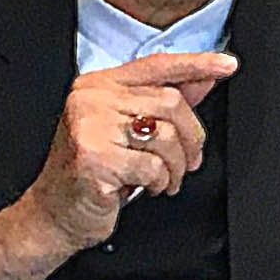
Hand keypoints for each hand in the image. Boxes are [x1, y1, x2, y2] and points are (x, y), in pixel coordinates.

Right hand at [0, 53, 237, 279]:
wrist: (53, 215)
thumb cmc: (90, 172)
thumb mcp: (127, 132)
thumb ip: (161, 103)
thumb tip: (203, 80)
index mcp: (97, 86)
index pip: (157, 65)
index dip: (197, 64)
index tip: (226, 64)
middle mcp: (90, 100)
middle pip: (170, 102)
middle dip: (190, 137)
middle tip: (188, 161)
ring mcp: (89, 127)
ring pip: (165, 135)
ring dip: (176, 166)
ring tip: (164, 178)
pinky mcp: (93, 158)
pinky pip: (153, 166)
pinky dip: (160, 182)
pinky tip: (147, 187)